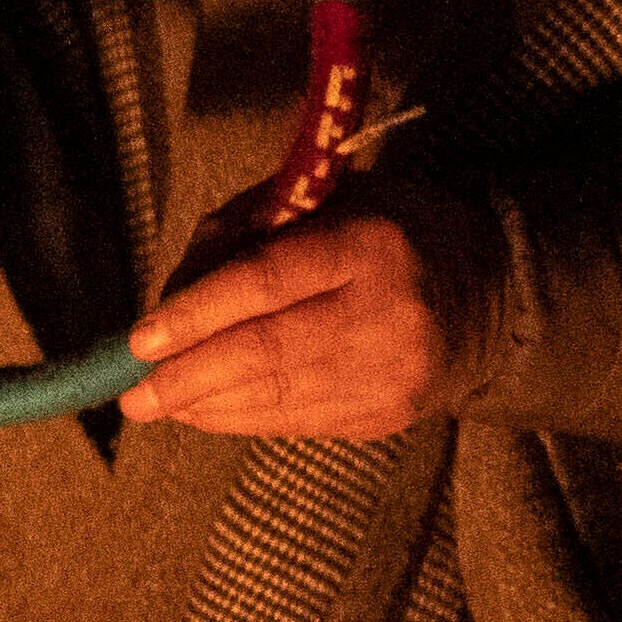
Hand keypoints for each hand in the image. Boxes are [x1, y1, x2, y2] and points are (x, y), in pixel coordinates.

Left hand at [121, 205, 450, 436]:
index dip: (197, 314)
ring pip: (276, 398)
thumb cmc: (386, 231)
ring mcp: (391, 375)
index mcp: (369, 245)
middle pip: (267, 354)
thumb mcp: (326, 199)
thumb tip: (171, 297)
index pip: (267, 283)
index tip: (141, 339)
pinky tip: (203, 411)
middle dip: (188, 378)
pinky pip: (296, 422)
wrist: (488, 294)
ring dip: (205, 405)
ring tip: (156, 404)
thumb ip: (246, 231)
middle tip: (133, 395)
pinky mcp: (386, 417)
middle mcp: (386, 315)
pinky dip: (241, 417)